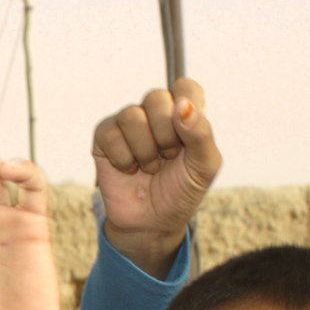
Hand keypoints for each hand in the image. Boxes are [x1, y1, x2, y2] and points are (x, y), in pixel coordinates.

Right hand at [91, 79, 220, 273]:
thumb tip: (182, 105)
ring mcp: (127, 124)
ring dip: (144, 150)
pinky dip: (124, 158)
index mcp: (183, 113)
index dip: (186, 110)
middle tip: (169, 156)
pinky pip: (110, 134)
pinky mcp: (104, 138)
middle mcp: (154, 113)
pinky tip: (130, 170)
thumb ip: (201, 133)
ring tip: (150, 167)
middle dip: (165, 135)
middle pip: (156, 97)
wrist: (152, 222)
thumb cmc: (181, 191)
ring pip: (131, 116)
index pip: (185, 87)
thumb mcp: (205, 166)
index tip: (187, 137)